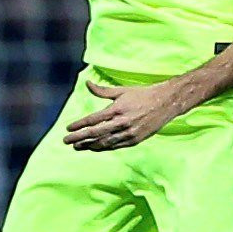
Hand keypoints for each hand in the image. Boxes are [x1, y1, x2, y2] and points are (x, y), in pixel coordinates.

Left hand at [62, 78, 189, 150]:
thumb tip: (87, 84)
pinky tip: (94, 148)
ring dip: (89, 145)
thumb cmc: (143, 94)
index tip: (68, 129)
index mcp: (117, 109)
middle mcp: (122, 122)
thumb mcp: (122, 90)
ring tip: (77, 147)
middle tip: (66, 141)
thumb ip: (103, 91)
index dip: (79, 125)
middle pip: (95, 133)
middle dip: (79, 138)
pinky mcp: (135, 140)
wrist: (166, 103)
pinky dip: (104, 148)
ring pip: (105, 142)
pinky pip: (116, 146)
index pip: (93, 119)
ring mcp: (129, 133)